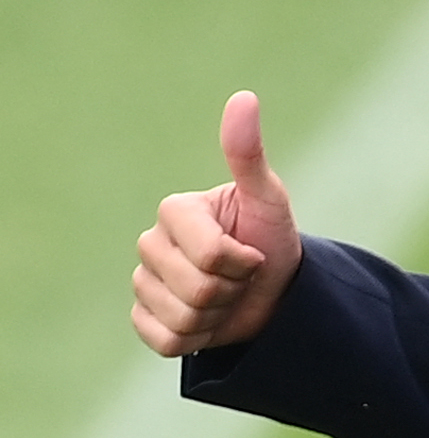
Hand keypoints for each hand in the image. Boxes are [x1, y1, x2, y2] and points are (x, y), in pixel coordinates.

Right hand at [132, 90, 303, 356]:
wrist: (275, 290)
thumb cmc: (272, 238)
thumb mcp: (267, 199)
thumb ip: (248, 154)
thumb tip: (244, 97)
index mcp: (175, 212)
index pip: (208, 254)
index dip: (242, 263)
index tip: (254, 253)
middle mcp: (151, 244)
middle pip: (194, 290)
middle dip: (232, 291)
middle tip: (243, 279)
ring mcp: (145, 283)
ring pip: (180, 319)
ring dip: (219, 317)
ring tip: (229, 299)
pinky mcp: (146, 320)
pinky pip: (164, 341)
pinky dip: (197, 339)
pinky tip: (210, 322)